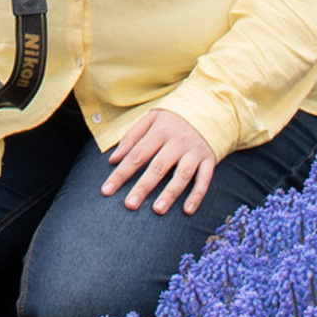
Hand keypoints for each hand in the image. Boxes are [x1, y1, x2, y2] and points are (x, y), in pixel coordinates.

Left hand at [100, 108, 216, 215]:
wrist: (208, 106)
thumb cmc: (173, 117)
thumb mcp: (150, 118)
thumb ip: (131, 137)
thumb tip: (113, 160)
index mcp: (159, 130)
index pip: (136, 155)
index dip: (121, 173)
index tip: (107, 190)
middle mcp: (177, 141)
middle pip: (157, 167)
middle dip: (143, 187)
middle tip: (130, 205)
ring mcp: (194, 151)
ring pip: (182, 175)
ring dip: (170, 194)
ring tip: (157, 210)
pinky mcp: (209, 159)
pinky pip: (204, 179)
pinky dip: (197, 195)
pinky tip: (188, 210)